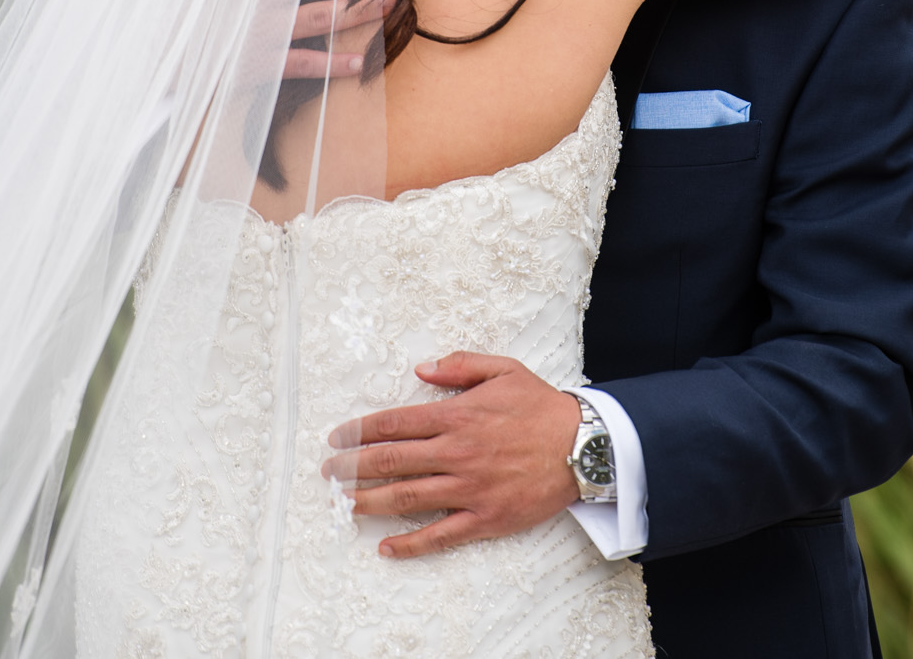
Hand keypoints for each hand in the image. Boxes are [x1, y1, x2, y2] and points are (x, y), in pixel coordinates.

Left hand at [321, 352, 581, 558]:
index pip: (395, 423)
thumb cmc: (542, 407)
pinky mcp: (485, 518)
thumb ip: (459, 366)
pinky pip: (440, 535)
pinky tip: (386, 547)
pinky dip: (410, 543)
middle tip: (328, 472)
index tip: (338, 437)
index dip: (360, 431)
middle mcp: (456, 452)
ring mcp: (469, 488)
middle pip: (391, 461)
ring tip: (343, 504)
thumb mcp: (503, 370)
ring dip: (369, 502)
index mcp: (457, 415)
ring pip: (406, 498)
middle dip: (352, 466)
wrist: (585, 446)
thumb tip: (421, 369)